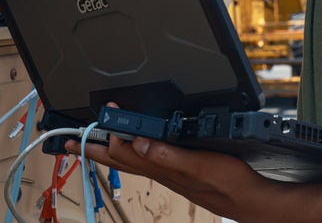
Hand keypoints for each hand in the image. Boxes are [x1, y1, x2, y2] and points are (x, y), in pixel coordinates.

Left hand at [65, 130, 281, 221]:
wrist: (249, 200)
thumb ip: (168, 154)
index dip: (104, 136)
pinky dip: (134, 153)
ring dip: (110, 151)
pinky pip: (147, 162)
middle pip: (119, 158)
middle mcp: (161, 170)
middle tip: (72, 141)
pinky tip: (136, 150)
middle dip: (94, 148)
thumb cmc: (229, 184)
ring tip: (93, 145)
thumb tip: (139, 141)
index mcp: (162, 166)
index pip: (123, 151)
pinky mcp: (179, 173)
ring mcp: (169, 173)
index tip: (90, 122)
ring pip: (131, 160)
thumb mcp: (199, 165)